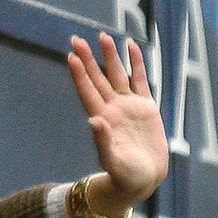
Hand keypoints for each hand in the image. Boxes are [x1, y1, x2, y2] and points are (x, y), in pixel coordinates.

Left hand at [66, 33, 167, 217]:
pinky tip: (132, 47)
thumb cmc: (125, 176)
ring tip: (103, 36)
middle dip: (88, 59)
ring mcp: (128, 107)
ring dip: (110, 56)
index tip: (71, 56)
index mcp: (102, 119)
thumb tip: (94, 120)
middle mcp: (112, 109)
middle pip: (98, 78)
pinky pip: (140, 81)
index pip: (87, 91)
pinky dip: (137, 64)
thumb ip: (103, 141)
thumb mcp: (113, 160)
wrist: (143, 181)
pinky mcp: (146, 108)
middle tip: (76, 38)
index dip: (80, 74)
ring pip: (117, 75)